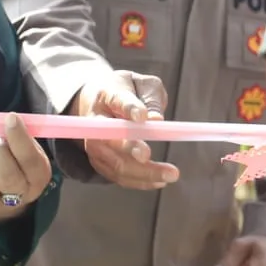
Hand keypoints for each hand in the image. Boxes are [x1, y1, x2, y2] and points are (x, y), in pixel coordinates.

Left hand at [0, 113, 53, 220]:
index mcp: (38, 177)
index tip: (10, 118)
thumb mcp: (29, 148)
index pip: (30, 160)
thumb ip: (21, 137)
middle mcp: (20, 196)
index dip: (18, 138)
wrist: (10, 192)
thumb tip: (9, 119)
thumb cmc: (18, 162)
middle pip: (7, 178)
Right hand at [70, 70, 178, 189]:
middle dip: (129, 148)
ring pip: (114, 163)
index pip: (117, 101)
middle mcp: (95, 122)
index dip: (129, 109)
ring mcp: (95, 145)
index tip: (143, 116)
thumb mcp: (143, 84)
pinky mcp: (101, 162)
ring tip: (170, 174)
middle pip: (109, 139)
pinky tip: (159, 181)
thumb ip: (151, 98)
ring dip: (142, 172)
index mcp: (107, 94)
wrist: (100, 101)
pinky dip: (139, 181)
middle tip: (149, 154)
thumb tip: (156, 119)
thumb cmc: (127, 91)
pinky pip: (118, 176)